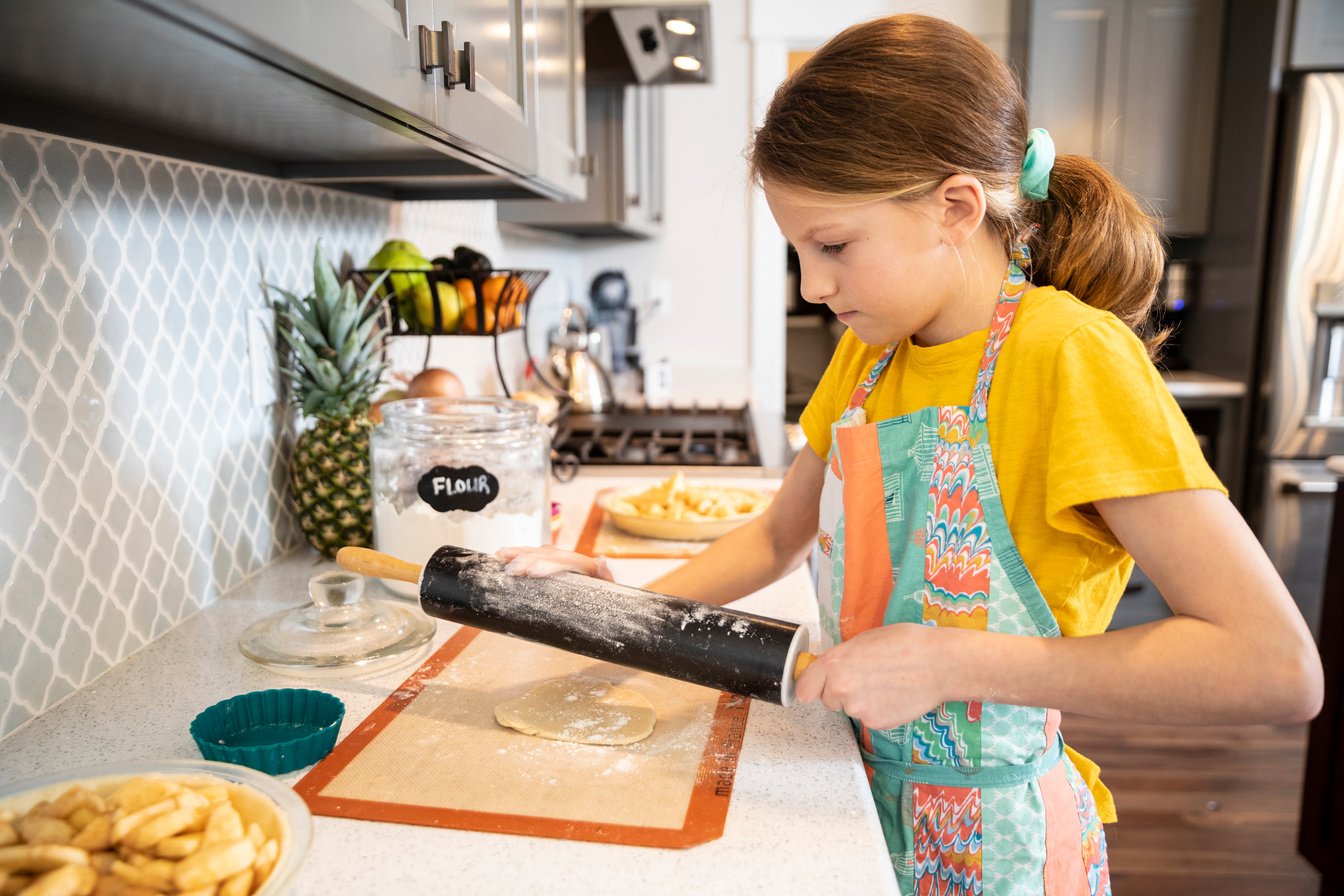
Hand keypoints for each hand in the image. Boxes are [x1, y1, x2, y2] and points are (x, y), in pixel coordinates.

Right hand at [495, 544, 614, 581]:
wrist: (601, 591)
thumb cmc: (602, 592)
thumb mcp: (608, 586)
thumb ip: (605, 573)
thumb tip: (601, 559)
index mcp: (582, 563)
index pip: (563, 561)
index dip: (547, 565)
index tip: (533, 572)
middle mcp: (568, 557)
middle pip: (545, 555)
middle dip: (528, 560)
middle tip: (512, 569)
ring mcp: (558, 558)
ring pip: (536, 552)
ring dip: (519, 553)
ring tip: (501, 555)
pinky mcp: (549, 562)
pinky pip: (532, 555)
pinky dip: (517, 554)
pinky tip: (502, 555)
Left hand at [794, 624, 956, 729]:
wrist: (938, 664)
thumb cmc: (906, 644)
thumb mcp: (864, 640)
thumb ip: (841, 658)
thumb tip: (830, 668)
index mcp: (834, 664)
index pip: (804, 688)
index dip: (812, 686)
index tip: (816, 686)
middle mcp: (840, 689)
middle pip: (827, 699)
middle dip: (839, 692)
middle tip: (864, 678)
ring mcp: (858, 709)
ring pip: (849, 709)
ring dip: (861, 700)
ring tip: (884, 684)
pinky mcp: (875, 723)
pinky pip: (868, 718)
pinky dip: (878, 710)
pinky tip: (893, 695)